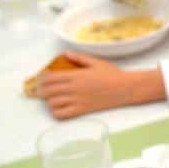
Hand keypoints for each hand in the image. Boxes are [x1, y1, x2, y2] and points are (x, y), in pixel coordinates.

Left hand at [38, 52, 162, 118]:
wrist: (125, 88)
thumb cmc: (113, 74)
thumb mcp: (96, 62)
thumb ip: (79, 58)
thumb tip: (66, 53)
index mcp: (76, 75)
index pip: (51, 78)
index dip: (43, 80)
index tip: (43, 80)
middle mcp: (74, 88)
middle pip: (48, 91)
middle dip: (42, 91)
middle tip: (44, 90)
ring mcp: (78, 100)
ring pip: (52, 103)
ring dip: (49, 101)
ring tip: (53, 99)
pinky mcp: (82, 110)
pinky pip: (61, 114)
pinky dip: (56, 112)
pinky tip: (60, 108)